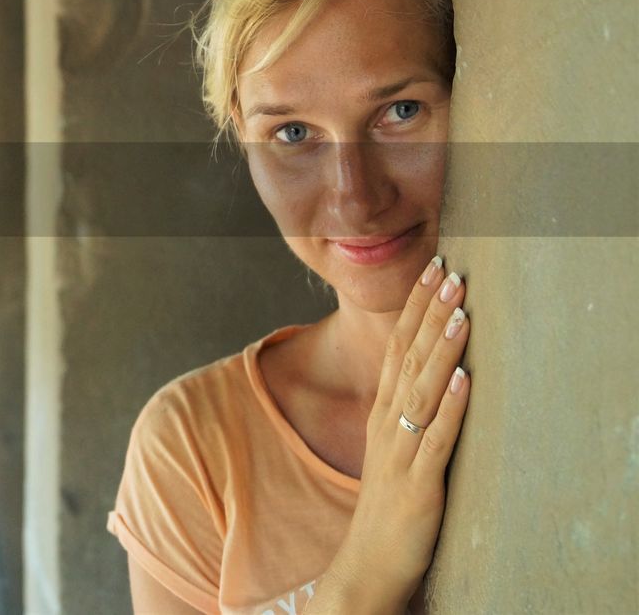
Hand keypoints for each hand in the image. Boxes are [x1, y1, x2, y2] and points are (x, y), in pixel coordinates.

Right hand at [331, 257, 472, 609]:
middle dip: (430, 313)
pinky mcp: (419, 482)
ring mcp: (403, 451)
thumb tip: (432, 366)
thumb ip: (407, 407)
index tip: (433, 269)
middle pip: (409, 357)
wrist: (368, 561)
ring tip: (461, 311)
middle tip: (450, 272)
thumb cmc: (389, 503)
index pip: (398, 347)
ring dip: (443, 348)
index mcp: (384, 411)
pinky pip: (436, 439)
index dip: (415, 307)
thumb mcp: (394, 446)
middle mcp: (390, 423)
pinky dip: (450, 407)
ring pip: (423, 389)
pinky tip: (464, 380)